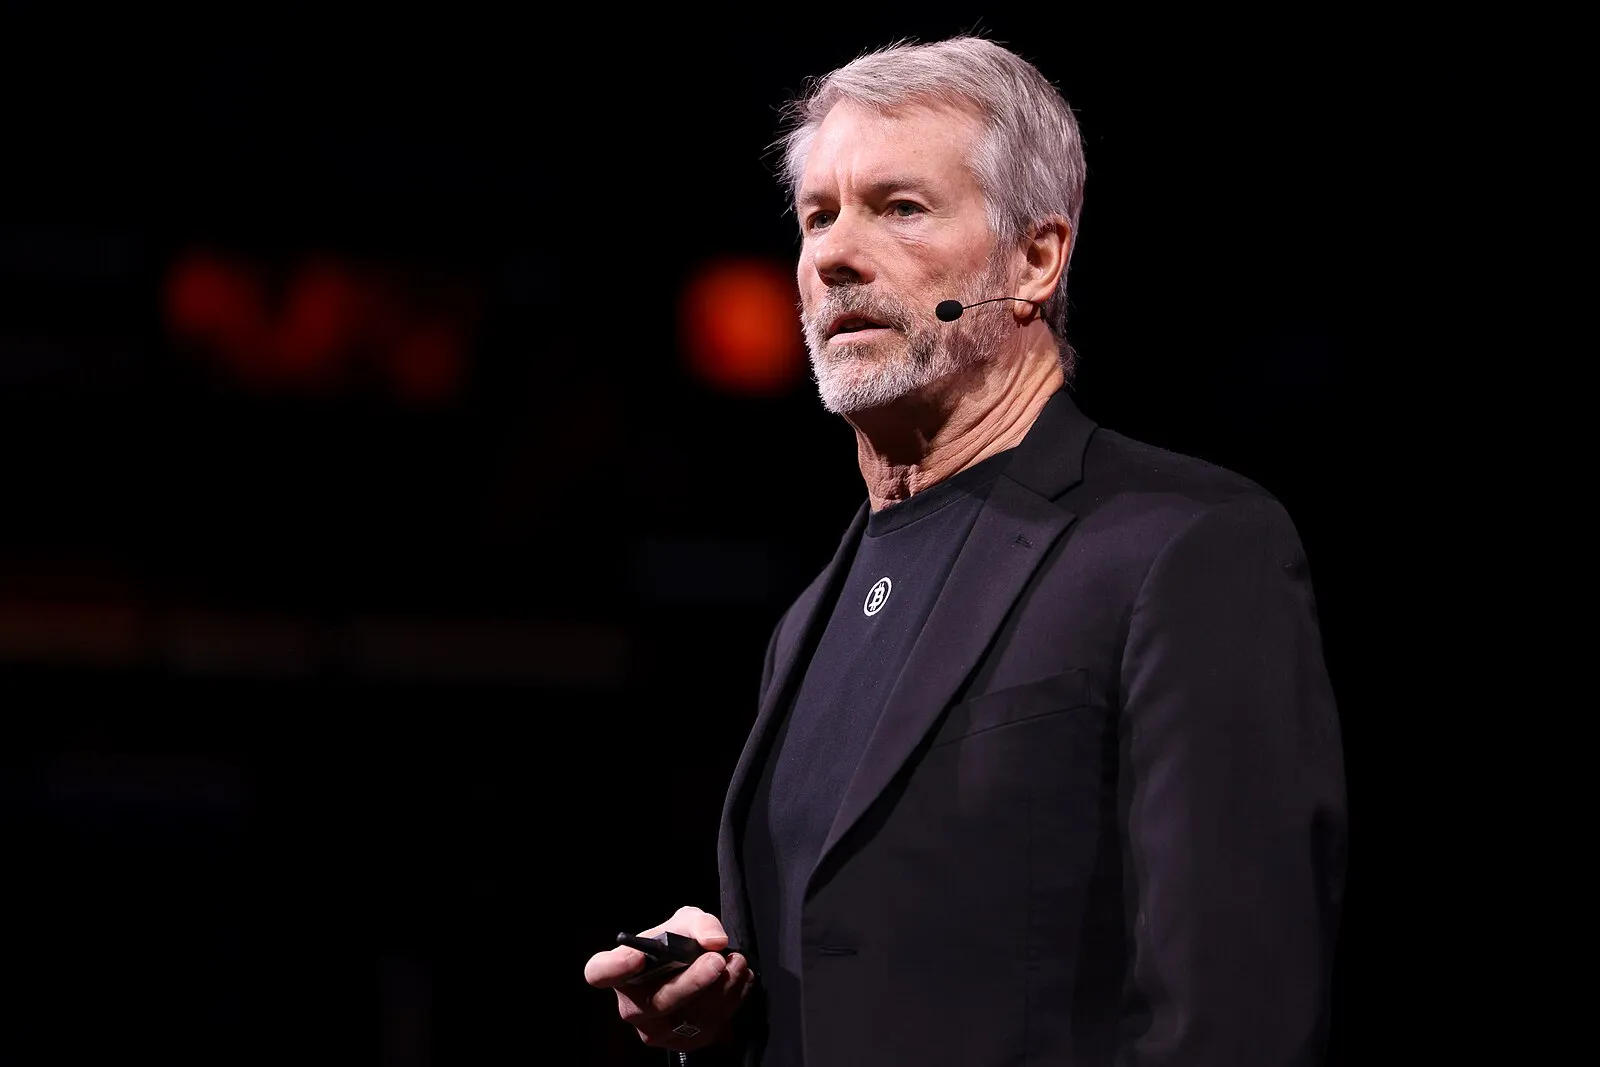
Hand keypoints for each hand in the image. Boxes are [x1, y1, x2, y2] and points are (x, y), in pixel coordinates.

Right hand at [584, 905, 755, 1050]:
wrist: (692, 967)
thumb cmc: (677, 945)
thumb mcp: (687, 922)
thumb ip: (700, 924)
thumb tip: (714, 941)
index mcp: (620, 972)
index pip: (601, 973)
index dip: (615, 968)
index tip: (637, 957)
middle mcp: (632, 1006)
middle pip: (657, 1003)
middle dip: (693, 981)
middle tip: (717, 960)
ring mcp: (657, 1030)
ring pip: (690, 1017)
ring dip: (721, 989)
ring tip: (737, 962)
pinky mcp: (684, 1041)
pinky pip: (709, 1026)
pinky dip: (730, 1001)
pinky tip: (739, 979)